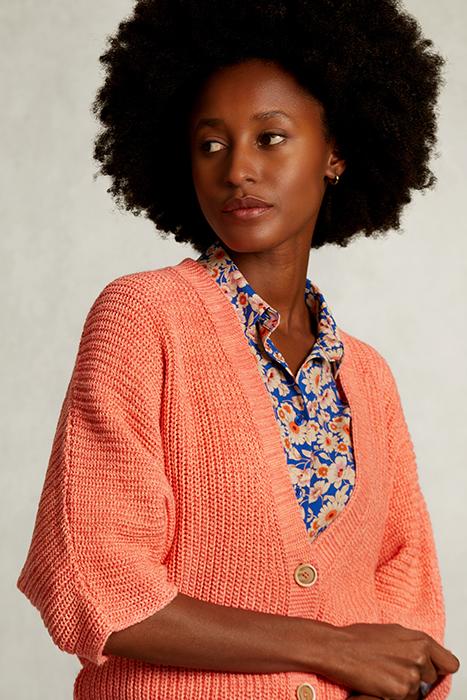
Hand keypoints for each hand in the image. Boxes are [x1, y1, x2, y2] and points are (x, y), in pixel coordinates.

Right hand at [318, 621, 459, 699]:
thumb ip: (414, 643)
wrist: (339, 648)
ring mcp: (410, 677)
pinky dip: (393, 694)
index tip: (430, 668)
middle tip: (396, 668)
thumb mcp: (393, 631)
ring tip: (384, 673)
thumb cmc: (359, 637)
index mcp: (420, 640)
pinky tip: (379, 682)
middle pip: (431, 678)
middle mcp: (419, 658)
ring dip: (404, 687)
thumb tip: (426, 653)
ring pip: (418, 691)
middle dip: (417, 676)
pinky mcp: (399, 692)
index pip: (449, 663)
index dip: (439, 667)